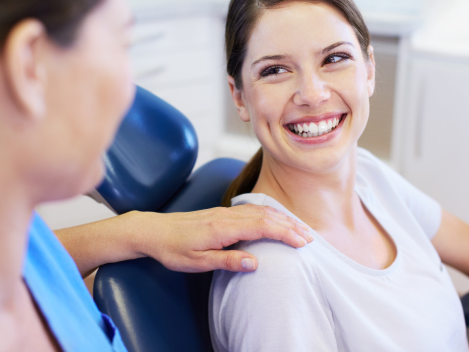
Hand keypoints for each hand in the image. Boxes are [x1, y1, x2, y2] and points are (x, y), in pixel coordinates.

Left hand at [129, 204, 312, 272]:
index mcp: (223, 228)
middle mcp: (227, 216)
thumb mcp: (197, 262)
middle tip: (310, 237)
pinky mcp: (222, 212)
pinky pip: (251, 209)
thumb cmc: (173, 249)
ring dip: (282, 218)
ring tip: (299, 228)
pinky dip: (269, 213)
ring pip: (260, 210)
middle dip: (290, 225)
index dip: (285, 233)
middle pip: (266, 216)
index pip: (262, 226)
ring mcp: (225, 212)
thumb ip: (226, 260)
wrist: (154, 230)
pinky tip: (275, 218)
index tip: (303, 242)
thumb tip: (255, 262)